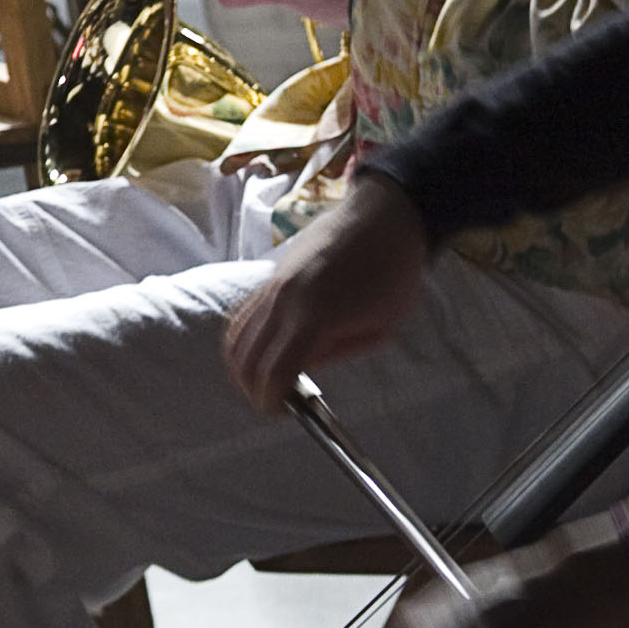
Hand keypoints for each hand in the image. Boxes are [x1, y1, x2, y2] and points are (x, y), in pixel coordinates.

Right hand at [223, 174, 430, 401]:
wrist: (383, 216)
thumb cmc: (392, 273)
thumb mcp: (379, 328)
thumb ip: (335, 353)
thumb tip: (301, 370)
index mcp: (315, 318)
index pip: (274, 372)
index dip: (270, 400)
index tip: (278, 411)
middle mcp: (283, 301)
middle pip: (245, 359)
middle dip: (253, 388)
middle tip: (274, 400)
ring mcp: (272, 285)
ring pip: (235, 337)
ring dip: (243, 365)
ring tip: (266, 378)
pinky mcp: (270, 274)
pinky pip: (241, 315)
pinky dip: (242, 340)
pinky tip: (262, 350)